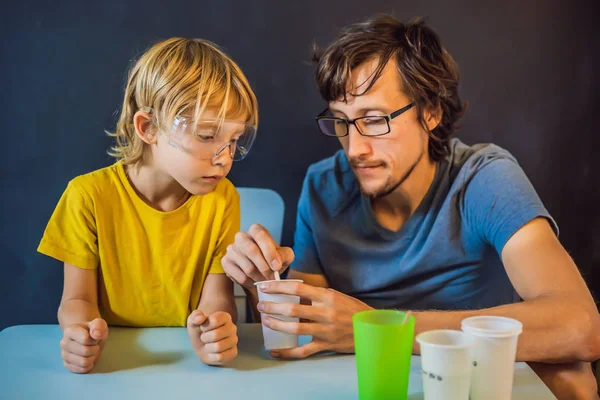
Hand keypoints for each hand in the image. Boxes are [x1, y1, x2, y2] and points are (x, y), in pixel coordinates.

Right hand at [60, 318, 108, 372]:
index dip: (94, 339)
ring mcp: (64, 355)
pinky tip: (88, 359)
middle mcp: (63, 343)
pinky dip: (88, 366)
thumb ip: (98, 325)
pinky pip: (81, 370)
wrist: (88, 337)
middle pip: (85, 351)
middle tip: (94, 345)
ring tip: (91, 352)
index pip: (85, 339)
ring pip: (83, 362)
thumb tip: (97, 335)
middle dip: (94, 349)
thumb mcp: (99, 324)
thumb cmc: (93, 330)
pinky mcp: (67, 365)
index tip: (94, 337)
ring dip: (92, 358)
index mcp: (69, 330)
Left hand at [187, 310, 237, 365]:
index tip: (203, 327)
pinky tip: (213, 352)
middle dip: (205, 338)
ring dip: (208, 347)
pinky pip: (221, 357)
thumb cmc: (199, 331)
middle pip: (216, 335)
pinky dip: (212, 356)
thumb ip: (195, 317)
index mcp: (225, 317)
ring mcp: (234, 341)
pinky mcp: (233, 352)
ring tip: (208, 344)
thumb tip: (200, 318)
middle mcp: (232, 328)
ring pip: (218, 347)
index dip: (204, 326)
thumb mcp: (193, 321)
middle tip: (204, 338)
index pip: (215, 321)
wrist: (202, 344)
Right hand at [222, 224, 294, 288]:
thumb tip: (276, 262)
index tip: (277, 266)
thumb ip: (284, 255)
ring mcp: (231, 249)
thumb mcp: (285, 255)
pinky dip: (251, 282)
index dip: (269, 252)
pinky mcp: (226, 262)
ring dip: (260, 277)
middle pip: (251, 251)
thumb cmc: (273, 259)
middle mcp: (241, 237)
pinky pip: (240, 277)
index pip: (260, 235)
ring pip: (247, 267)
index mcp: (256, 230)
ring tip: (266, 280)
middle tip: (272, 277)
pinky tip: (255, 281)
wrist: (261, 270)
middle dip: (264, 267)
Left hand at [256, 281, 372, 358]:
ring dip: (277, 325)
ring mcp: (325, 330)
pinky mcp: (326, 345)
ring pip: (295, 329)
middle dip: (272, 306)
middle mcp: (325, 312)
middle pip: (292, 309)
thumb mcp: (335, 296)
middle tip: (261, 305)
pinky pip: (303, 351)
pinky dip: (287, 352)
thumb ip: (316, 295)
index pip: (297, 289)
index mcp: (327, 297)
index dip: (279, 287)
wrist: (371, 328)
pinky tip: (276, 351)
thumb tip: (293, 291)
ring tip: (266, 321)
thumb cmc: (351, 309)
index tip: (265, 286)